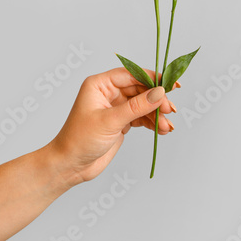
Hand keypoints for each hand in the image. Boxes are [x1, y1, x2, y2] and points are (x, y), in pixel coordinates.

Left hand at [48, 68, 178, 187]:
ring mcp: (115, 107)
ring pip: (142, 104)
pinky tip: (162, 130)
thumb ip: (136, 107)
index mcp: (100, 85)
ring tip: (167, 126)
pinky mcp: (120, 122)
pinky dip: (151, 123)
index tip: (170, 84)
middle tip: (170, 110)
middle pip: (139, 89)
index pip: (130, 75)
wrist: (70, 166)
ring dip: (156, 114)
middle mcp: (108, 92)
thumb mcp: (110, 121)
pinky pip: (140, 117)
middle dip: (156, 100)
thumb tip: (159, 93)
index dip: (152, 78)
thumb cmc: (80, 139)